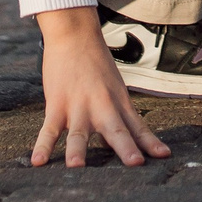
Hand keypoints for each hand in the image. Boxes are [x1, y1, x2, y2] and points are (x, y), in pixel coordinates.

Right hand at [31, 7, 170, 168]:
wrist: (75, 34)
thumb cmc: (96, 64)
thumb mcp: (115, 88)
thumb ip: (118, 115)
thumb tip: (124, 141)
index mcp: (119, 103)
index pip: (138, 127)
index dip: (151, 142)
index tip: (164, 156)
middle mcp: (102, 107)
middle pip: (116, 130)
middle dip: (126, 148)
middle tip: (135, 164)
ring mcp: (78, 106)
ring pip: (79, 132)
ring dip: (78, 150)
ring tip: (76, 167)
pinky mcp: (57, 104)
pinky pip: (49, 129)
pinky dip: (42, 146)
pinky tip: (37, 162)